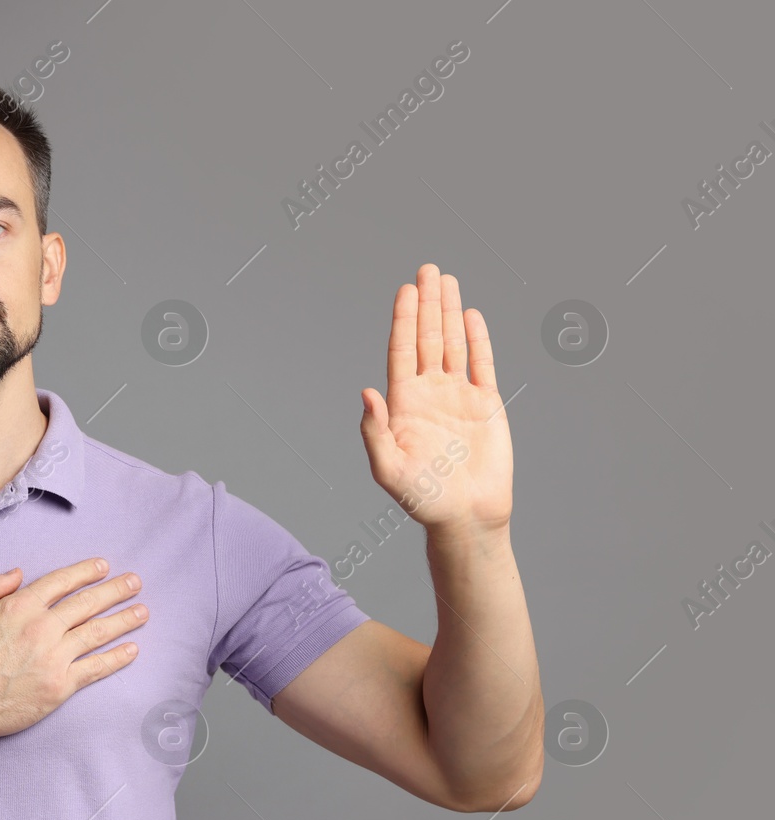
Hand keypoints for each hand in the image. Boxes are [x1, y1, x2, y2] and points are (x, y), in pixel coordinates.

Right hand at [0, 558, 146, 746]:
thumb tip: (18, 574)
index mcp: (20, 606)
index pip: (61, 582)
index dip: (85, 572)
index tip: (104, 567)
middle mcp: (42, 628)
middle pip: (87, 603)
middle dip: (115, 591)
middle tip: (135, 583)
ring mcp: (54, 658)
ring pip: (97, 633)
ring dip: (123, 620)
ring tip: (142, 611)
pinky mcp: (60, 686)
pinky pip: (95, 668)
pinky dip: (116, 658)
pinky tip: (132, 650)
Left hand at [360, 263, 512, 539]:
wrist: (466, 516)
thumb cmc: (423, 499)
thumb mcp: (388, 468)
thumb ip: (374, 430)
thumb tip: (367, 392)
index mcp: (404, 404)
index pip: (402, 351)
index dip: (404, 320)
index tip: (405, 290)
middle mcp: (429, 394)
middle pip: (427, 339)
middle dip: (427, 304)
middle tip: (427, 269)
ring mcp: (458, 397)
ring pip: (454, 345)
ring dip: (450, 313)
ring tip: (446, 281)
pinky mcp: (486, 405)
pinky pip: (482, 365)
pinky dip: (478, 339)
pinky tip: (471, 315)